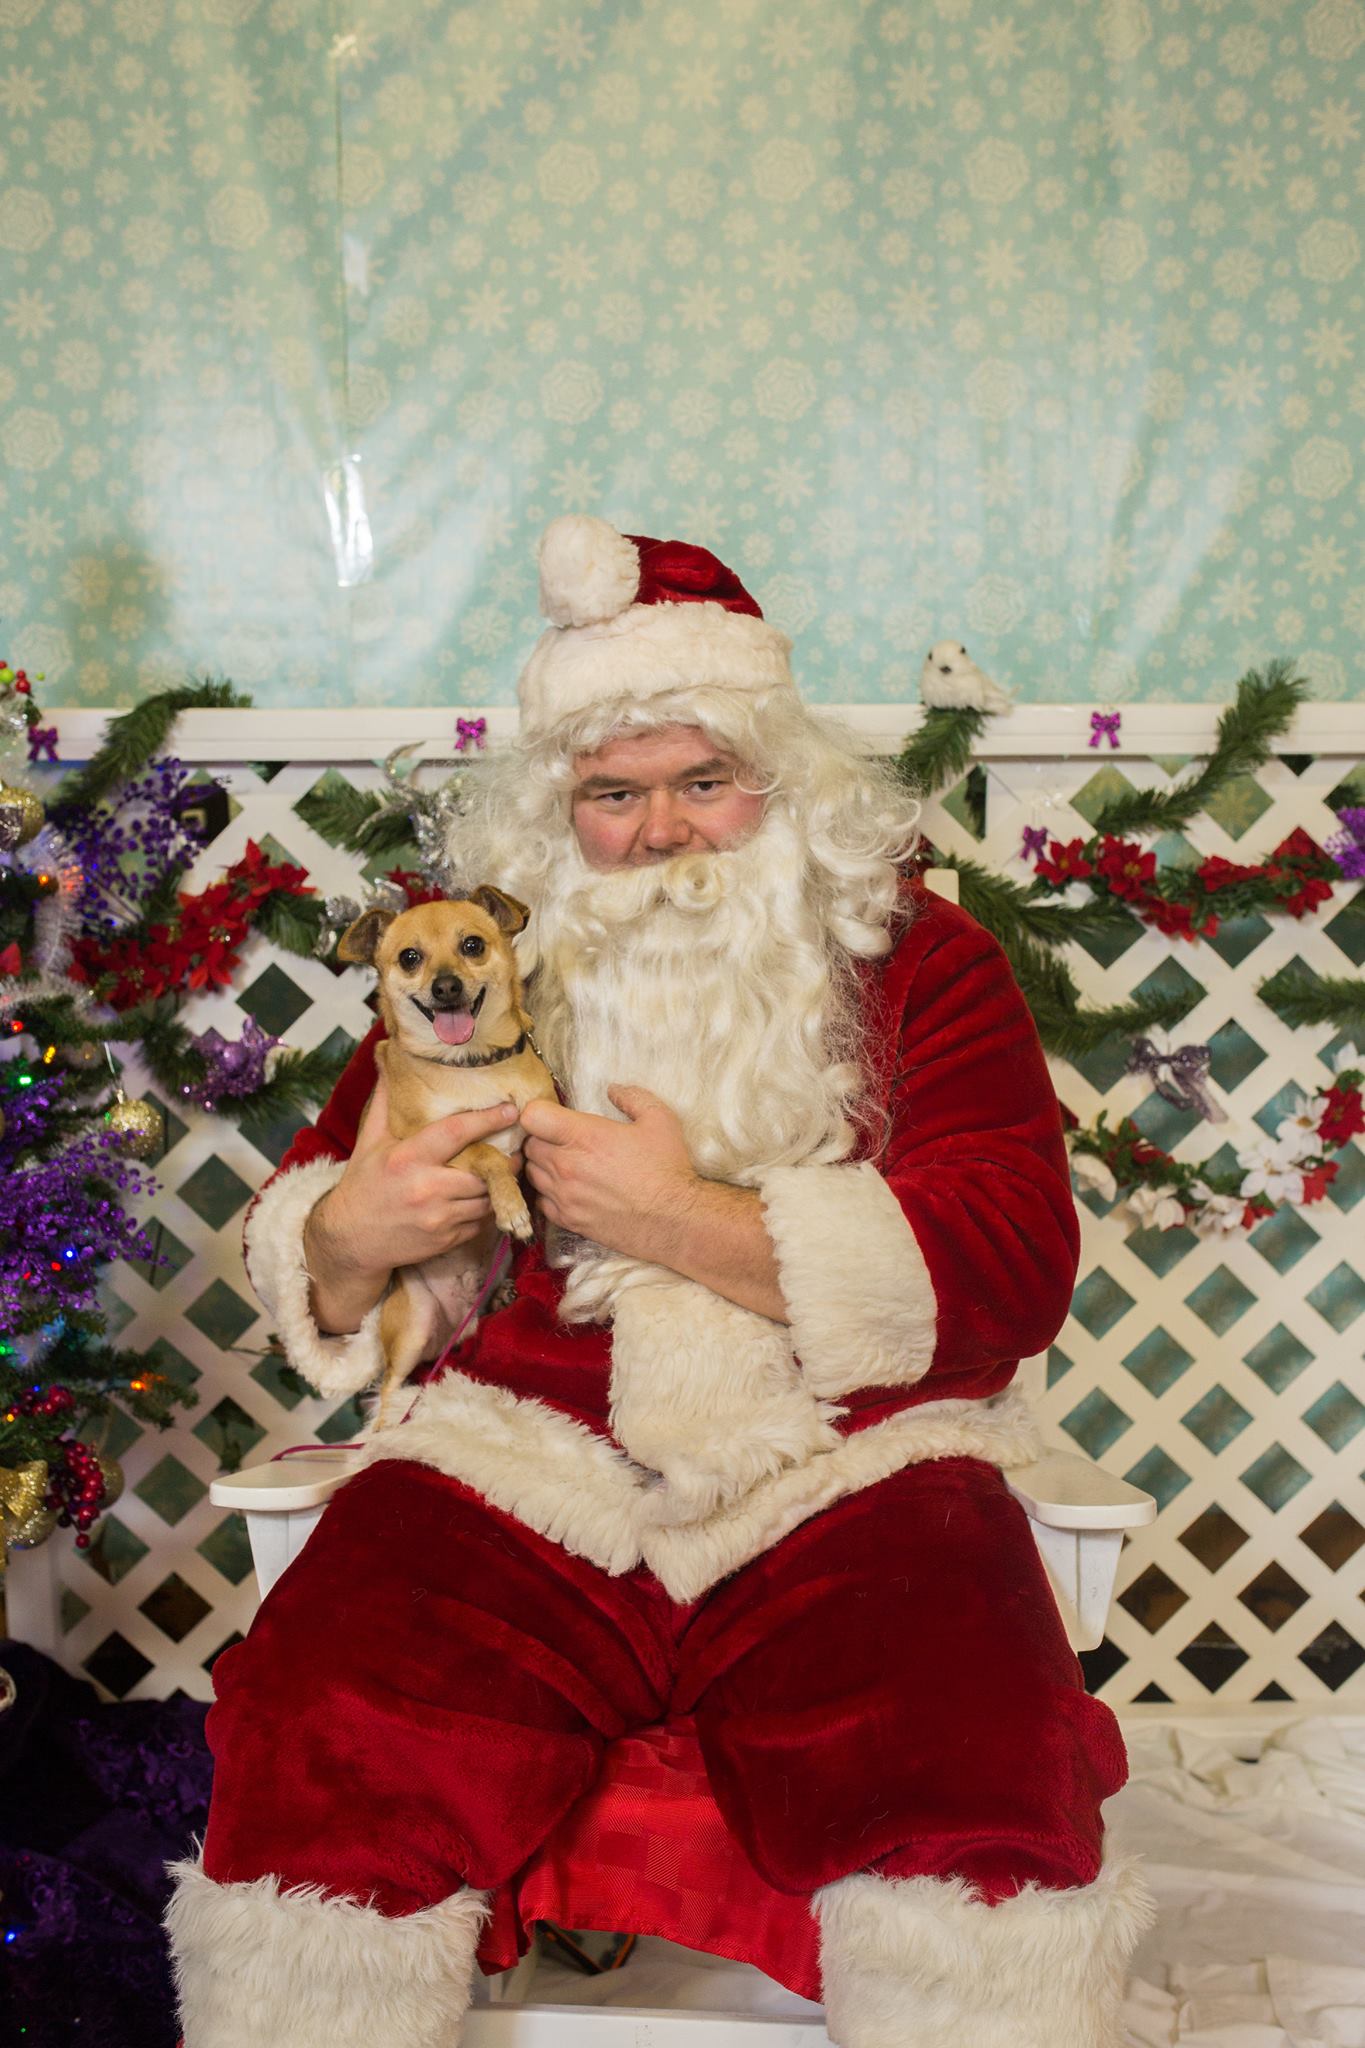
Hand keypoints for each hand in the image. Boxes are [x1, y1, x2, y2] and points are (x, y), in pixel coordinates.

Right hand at [304, 1075, 520, 1331]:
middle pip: (483, 1171)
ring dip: (497, 1187)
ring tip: (504, 1172)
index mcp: (408, 1158)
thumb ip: (385, 1102)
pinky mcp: (447, 1240)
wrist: (350, 1238)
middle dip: (504, 1161)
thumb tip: (386, 1058)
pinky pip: (479, 1223)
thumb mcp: (370, 1141)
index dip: (488, 1119)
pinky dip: (484, 1210)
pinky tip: (482, 1198)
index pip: (457, 1133)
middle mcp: (427, 1188)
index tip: (511, 1109)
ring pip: (487, 1200)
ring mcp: (439, 1218)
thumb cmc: (363, 1183)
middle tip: (517, 1149)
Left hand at [522, 1085, 698, 1263]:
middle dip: (541, 1138)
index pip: (532, 1117)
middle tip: (562, 1139)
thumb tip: (613, 1089)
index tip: (553, 1115)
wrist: (674, 1220)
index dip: (538, 1111)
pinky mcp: (568, 1220)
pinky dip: (548, 1193)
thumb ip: (632, 1097)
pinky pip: (541, 1202)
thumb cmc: (667, 1169)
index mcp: (583, 1137)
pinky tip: (569, 1189)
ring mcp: (564, 1196)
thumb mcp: (659, 1120)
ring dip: (543, 1165)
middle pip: (528, 1145)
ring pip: (531, 1173)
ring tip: (565, 1164)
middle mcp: (566, 1166)